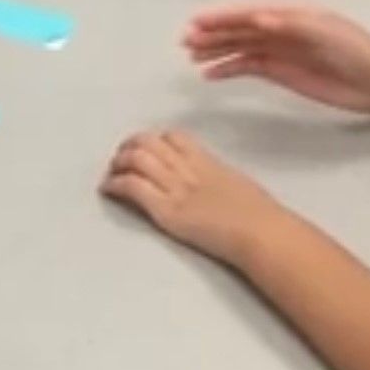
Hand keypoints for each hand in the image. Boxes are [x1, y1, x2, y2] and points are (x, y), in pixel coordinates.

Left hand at [102, 130, 294, 265]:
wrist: (260, 232)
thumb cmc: (259, 215)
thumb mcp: (236, 183)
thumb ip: (216, 176)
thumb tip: (210, 180)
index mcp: (206, 161)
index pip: (172, 137)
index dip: (153, 139)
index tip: (144, 147)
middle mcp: (188, 169)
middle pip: (148, 143)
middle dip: (129, 147)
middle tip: (120, 157)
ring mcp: (176, 188)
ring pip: (135, 160)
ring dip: (118, 164)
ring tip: (112, 173)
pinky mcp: (166, 210)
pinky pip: (132, 187)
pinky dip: (115, 184)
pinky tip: (109, 190)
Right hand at [185, 5, 369, 115]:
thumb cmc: (357, 52)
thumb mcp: (326, 32)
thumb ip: (291, 24)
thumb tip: (258, 18)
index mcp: (290, 14)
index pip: (248, 12)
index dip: (221, 16)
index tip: (196, 22)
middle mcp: (281, 29)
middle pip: (238, 28)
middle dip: (211, 32)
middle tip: (185, 40)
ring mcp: (279, 50)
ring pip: (238, 45)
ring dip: (214, 48)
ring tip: (190, 55)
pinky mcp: (281, 71)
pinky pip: (246, 66)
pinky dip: (227, 68)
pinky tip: (210, 74)